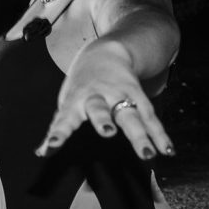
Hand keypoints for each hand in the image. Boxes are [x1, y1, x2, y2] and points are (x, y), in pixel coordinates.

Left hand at [36, 41, 173, 159]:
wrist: (105, 53)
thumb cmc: (80, 87)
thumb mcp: (67, 103)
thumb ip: (59, 129)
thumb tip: (42, 153)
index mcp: (75, 100)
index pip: (63, 119)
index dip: (57, 134)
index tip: (49, 148)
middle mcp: (97, 97)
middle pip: (100, 110)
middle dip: (103, 120)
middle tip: (107, 132)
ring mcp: (120, 95)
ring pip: (131, 115)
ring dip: (140, 135)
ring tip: (147, 155)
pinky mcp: (139, 97)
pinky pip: (151, 118)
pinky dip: (159, 135)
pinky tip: (167, 150)